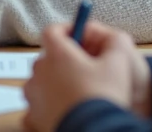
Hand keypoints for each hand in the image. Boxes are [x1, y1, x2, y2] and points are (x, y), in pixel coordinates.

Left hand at [22, 22, 151, 131]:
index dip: (66, 30)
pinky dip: (45, 108)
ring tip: (75, 93)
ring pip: (39, 83)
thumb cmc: (102, 98)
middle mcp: (39, 73)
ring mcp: (33, 97)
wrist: (93, 131)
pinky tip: (61, 110)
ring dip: (53, 84)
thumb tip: (114, 39)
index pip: (52, 31)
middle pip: (46, 58)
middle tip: (82, 68)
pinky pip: (35, 108)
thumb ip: (115, 43)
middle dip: (62, 60)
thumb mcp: (119, 64)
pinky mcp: (33, 118)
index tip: (77, 34)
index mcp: (57, 55)